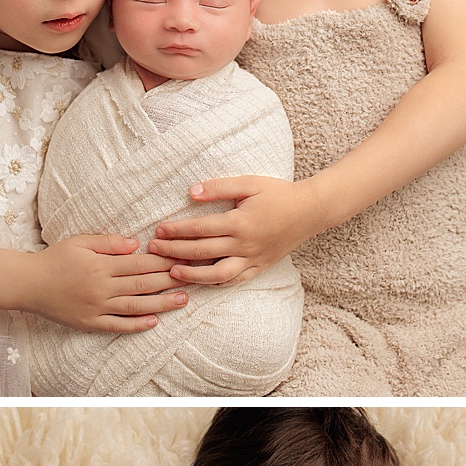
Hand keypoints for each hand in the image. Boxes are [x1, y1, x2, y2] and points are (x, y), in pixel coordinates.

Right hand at [23, 234, 187, 332]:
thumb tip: (136, 243)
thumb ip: (108, 242)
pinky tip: (153, 322)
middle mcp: (101, 287)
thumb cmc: (54, 259)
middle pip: (142, 284)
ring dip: (161, 304)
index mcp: (101, 265)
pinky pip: (117, 325)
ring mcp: (96, 307)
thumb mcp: (79, 242)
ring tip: (182, 300)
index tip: (182, 258)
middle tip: (193, 278)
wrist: (28, 284)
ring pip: (135, 306)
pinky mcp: (89, 323)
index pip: (139, 263)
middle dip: (170, 280)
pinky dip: (136, 325)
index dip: (163, 260)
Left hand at [147, 176, 315, 285]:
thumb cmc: (279, 193)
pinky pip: (235, 280)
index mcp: (240, 222)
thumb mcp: (250, 183)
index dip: (176, 230)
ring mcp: (253, 259)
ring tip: (172, 273)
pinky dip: (215, 283)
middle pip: (202, 251)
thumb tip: (190, 193)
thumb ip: (219, 187)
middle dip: (174, 251)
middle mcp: (245, 244)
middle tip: (153, 251)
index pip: (200, 229)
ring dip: (192, 275)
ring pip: (217, 274)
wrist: (311, 211)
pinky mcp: (260, 267)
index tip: (158, 230)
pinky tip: (199, 282)